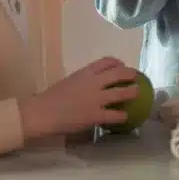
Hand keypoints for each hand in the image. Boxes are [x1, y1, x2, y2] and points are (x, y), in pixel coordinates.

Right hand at [18, 57, 140, 141]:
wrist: (42, 112)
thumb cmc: (50, 98)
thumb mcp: (69, 82)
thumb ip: (81, 82)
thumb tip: (90, 86)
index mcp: (85, 73)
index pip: (106, 62)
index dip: (117, 63)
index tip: (122, 66)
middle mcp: (93, 83)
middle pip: (118, 74)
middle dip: (129, 74)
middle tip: (135, 77)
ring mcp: (96, 99)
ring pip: (120, 93)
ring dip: (131, 92)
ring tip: (137, 93)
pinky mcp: (95, 115)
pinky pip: (114, 115)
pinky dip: (122, 116)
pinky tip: (125, 117)